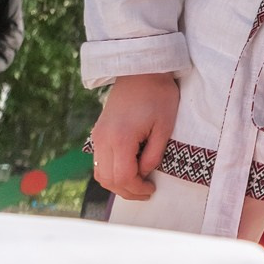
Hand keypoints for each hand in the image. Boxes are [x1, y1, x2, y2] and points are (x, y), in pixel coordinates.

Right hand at [92, 73, 179, 199]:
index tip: (151, 190)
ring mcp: (98, 136)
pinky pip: (99, 161)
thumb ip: (154, 153)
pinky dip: (110, 171)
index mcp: (120, 139)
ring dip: (117, 183)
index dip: (136, 189)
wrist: (141, 71)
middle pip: (108, 179)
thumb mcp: (165, 125)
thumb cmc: (158, 95)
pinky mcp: (98, 132)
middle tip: (146, 192)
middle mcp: (103, 140)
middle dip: (126, 191)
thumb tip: (145, 173)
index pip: (123, 177)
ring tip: (137, 183)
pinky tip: (128, 170)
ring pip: (100, 173)